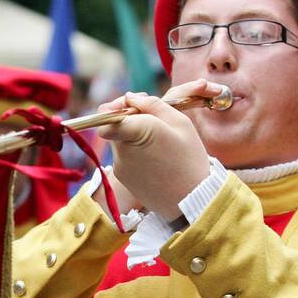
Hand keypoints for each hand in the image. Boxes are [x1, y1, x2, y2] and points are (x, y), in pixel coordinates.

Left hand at [96, 79, 220, 218]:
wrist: (192, 200)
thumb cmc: (189, 158)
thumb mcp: (180, 122)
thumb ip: (152, 105)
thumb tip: (130, 97)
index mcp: (137, 129)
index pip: (106, 115)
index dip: (115, 107)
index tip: (131, 106)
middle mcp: (122, 147)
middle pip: (114, 124)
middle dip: (130, 119)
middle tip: (154, 121)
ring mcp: (119, 164)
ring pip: (119, 140)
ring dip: (133, 136)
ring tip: (159, 143)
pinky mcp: (121, 177)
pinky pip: (124, 157)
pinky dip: (135, 153)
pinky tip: (156, 159)